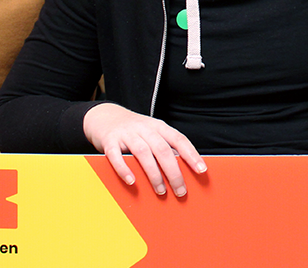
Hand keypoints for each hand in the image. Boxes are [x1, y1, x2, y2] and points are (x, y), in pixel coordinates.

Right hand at [83, 104, 205, 196]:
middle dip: (174, 172)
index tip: (202, 170)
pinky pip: (116, 156)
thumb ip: (166, 147)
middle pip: (162, 150)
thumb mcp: (153, 133)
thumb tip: (185, 169)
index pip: (179, 139)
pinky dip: (124, 169)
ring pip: (143, 153)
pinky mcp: (109, 141)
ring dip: (154, 174)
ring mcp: (126, 134)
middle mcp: (144, 128)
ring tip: (161, 191)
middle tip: (180, 191)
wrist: (105, 116)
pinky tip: (132, 181)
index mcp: (158, 126)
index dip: (191, 154)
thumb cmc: (134, 130)